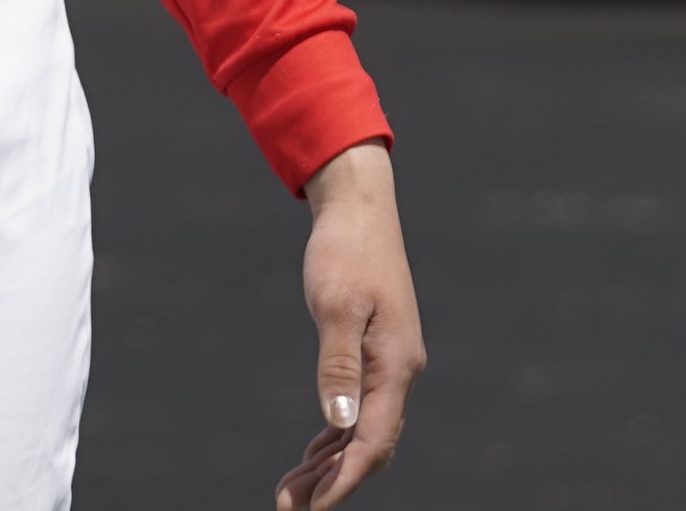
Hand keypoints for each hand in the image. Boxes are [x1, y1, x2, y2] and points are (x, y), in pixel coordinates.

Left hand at [277, 141, 419, 508]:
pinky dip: (336, 436)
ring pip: (364, 431)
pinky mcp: (376, 351)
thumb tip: (339, 421)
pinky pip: (360, 409)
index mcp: (394, 363)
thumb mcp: (335, 305)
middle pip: (370, 444)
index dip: (346, 480)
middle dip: (333, 481)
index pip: (374, 440)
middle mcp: (399, 370)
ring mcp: (389, 362)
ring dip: (330, 464)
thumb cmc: (345, 249)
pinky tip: (312, 454)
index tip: (316, 509)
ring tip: (290, 491)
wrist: (359, 206)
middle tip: (286, 505)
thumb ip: (338, 364)